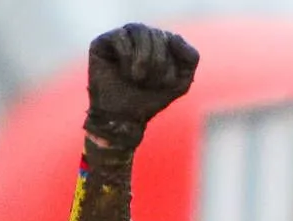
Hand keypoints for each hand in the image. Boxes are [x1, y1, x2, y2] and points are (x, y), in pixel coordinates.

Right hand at [85, 25, 199, 150]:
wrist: (123, 119)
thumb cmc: (151, 100)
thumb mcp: (180, 83)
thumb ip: (190, 58)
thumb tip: (174, 37)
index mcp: (160, 42)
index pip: (173, 40)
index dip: (173, 62)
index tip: (167, 82)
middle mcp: (141, 36)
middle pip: (157, 34)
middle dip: (158, 62)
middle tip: (150, 83)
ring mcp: (121, 37)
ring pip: (139, 30)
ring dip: (143, 58)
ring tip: (138, 78)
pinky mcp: (102, 42)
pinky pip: (120, 36)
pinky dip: (126, 56)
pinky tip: (124, 72)